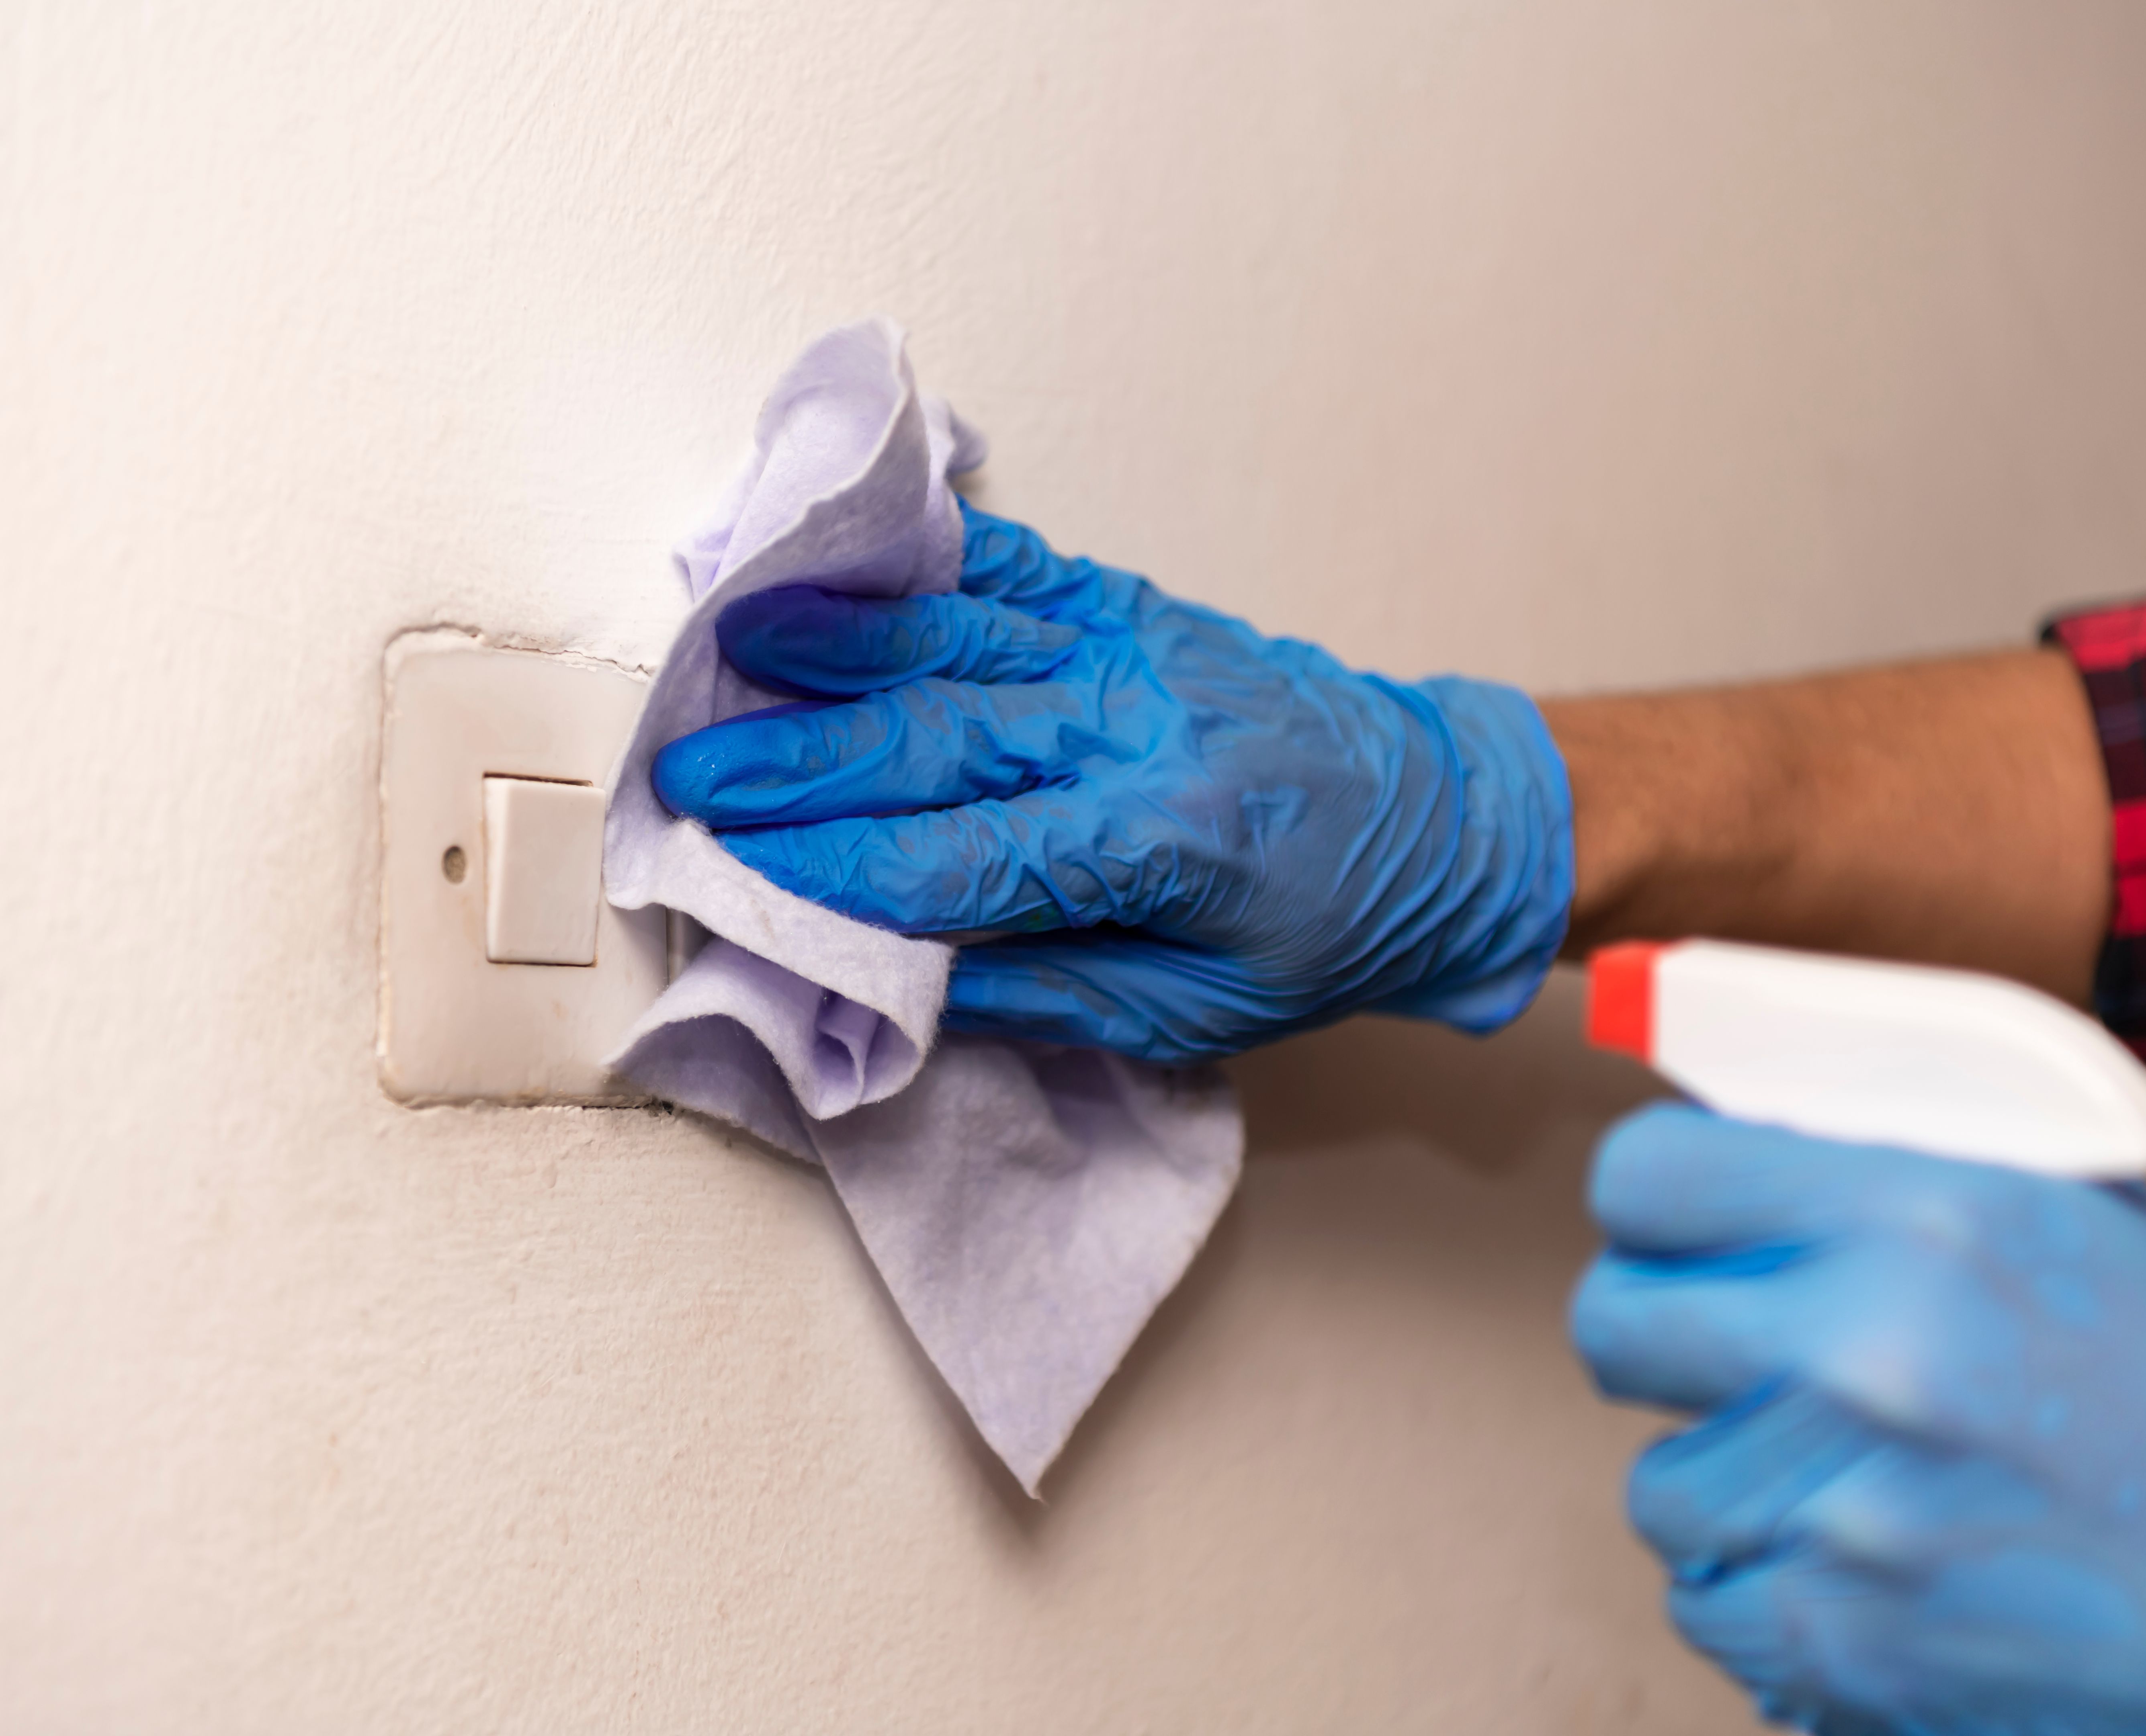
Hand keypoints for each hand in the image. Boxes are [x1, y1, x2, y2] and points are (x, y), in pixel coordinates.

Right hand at [651, 506, 1574, 1062]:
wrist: (1455, 820)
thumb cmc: (1334, 928)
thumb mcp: (1201, 1013)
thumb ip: (1048, 994)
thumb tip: (904, 978)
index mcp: (1167, 847)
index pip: (967, 862)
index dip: (841, 874)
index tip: (737, 878)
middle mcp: (1145, 730)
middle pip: (940, 738)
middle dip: (801, 761)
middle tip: (690, 773)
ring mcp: (1142, 650)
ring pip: (962, 635)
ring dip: (836, 640)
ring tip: (727, 638)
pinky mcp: (1142, 608)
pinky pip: (1019, 570)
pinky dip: (926, 561)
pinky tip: (846, 552)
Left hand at [1571, 1104, 2145, 1733]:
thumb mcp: (2071, 1211)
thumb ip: (1895, 1152)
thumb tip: (1738, 1112)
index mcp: (1921, 1217)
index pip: (1644, 1176)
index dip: (1654, 1200)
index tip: (1678, 1225)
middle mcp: (1865, 1352)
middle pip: (1612, 1319)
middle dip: (1663, 1333)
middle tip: (1733, 1355)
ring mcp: (1841, 1506)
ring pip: (1659, 1481)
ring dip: (1727, 1480)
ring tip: (1841, 1477)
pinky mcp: (1832, 1634)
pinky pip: (1705, 1596)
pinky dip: (1767, 1587)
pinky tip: (1867, 1565)